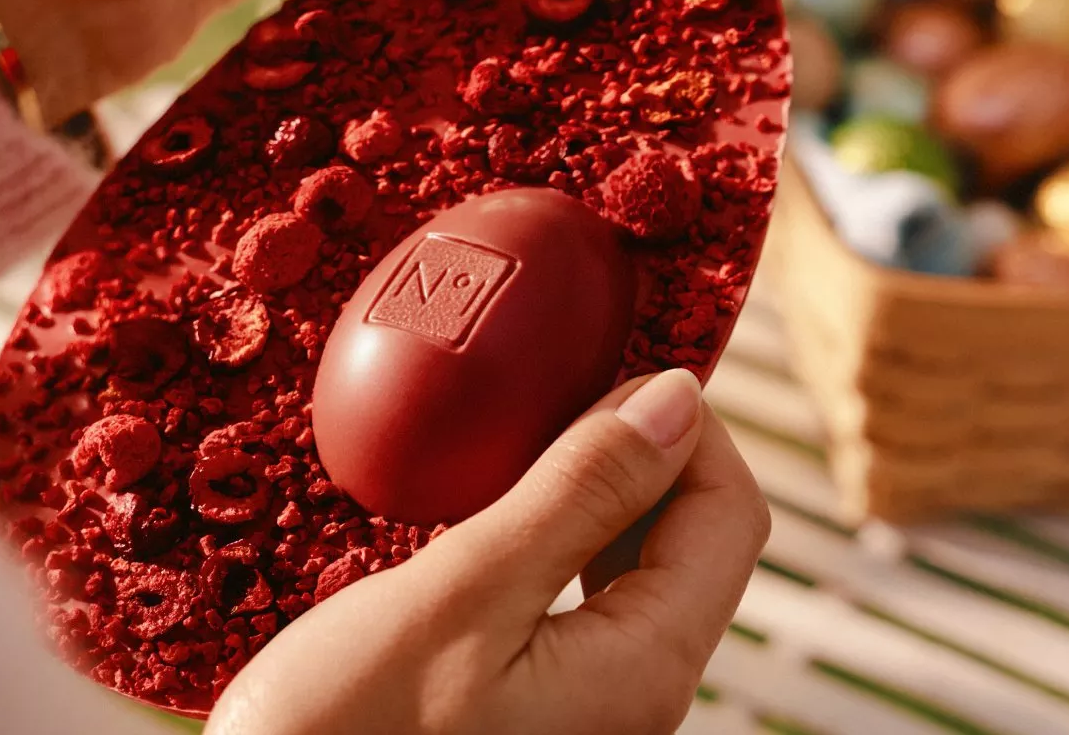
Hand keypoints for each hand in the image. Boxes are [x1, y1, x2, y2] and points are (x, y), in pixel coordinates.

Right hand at [206, 370, 771, 734]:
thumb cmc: (340, 731)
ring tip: (522, 443)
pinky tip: (496, 516)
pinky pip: (589, 599)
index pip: (728, 513)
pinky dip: (560, 536)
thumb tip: (675, 401)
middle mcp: (638, 697)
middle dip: (644, 450)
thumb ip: (575, 496)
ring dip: (599, 490)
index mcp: (642, 670)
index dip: (685, 423)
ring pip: (642, 566)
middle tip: (552, 395)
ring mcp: (593, 706)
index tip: (599, 369)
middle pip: (696, 539)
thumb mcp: (458, 595)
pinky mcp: (543, 704)